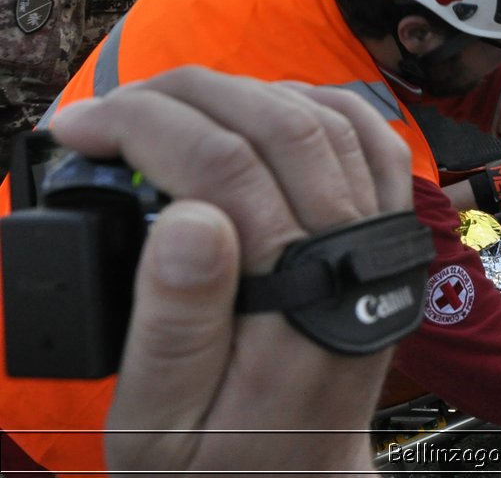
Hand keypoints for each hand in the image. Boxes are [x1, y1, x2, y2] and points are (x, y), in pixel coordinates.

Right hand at [49, 67, 411, 475]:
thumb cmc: (220, 461)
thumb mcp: (160, 425)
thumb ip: (173, 326)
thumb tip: (188, 215)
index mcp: (294, 301)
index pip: (222, 168)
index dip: (141, 127)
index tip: (76, 126)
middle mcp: (353, 258)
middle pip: (279, 126)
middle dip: (186, 94)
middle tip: (111, 103)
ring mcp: (382, 243)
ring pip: (330, 121)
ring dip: (248, 91)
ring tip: (170, 102)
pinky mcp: (392, 239)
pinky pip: (375, 145)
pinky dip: (322, 107)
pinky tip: (265, 105)